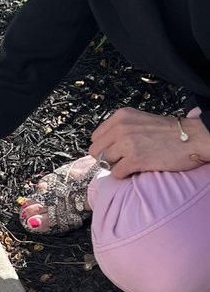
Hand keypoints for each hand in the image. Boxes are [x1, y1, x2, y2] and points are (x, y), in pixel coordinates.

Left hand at [89, 107, 209, 177]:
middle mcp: (121, 127)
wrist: (194, 137)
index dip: (105, 147)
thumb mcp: (140, 121)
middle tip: (122, 161)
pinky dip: (124, 175)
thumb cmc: (170, 132)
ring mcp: (127, 143)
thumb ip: (121, 129)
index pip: (96, 137)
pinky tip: (136, 170)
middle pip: (96, 151)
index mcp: (121, 116)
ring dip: (115, 167)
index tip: (116, 152)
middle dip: (107, 158)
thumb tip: (103, 146)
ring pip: (104, 162)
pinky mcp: (135, 159)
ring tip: (130, 165)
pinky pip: (116, 173)